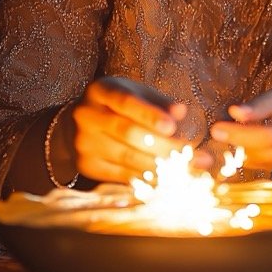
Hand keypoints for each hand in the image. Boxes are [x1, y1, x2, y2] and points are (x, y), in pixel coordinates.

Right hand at [69, 77, 189, 183]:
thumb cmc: (118, 106)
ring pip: (127, 157)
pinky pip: (122, 175)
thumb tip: (181, 111)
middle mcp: (87, 116)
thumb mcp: (137, 94)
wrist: (79, 126)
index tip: (172, 126)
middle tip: (192, 153)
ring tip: (189, 168)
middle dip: (162, 144)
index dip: (149, 115)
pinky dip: (148, 179)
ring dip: (161, 165)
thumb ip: (159, 101)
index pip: (125, 102)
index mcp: (100, 91)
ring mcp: (85, 143)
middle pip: (127, 132)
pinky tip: (169, 179)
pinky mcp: (87, 165)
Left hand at [209, 85, 271, 173]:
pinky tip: (248, 147)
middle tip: (217, 134)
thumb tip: (235, 113)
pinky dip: (254, 157)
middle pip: (265, 150)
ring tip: (231, 137)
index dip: (241, 134)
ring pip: (265, 161)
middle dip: (237, 142)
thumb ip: (263, 103)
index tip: (217, 128)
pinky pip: (269, 167)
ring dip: (244, 151)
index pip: (270, 133)